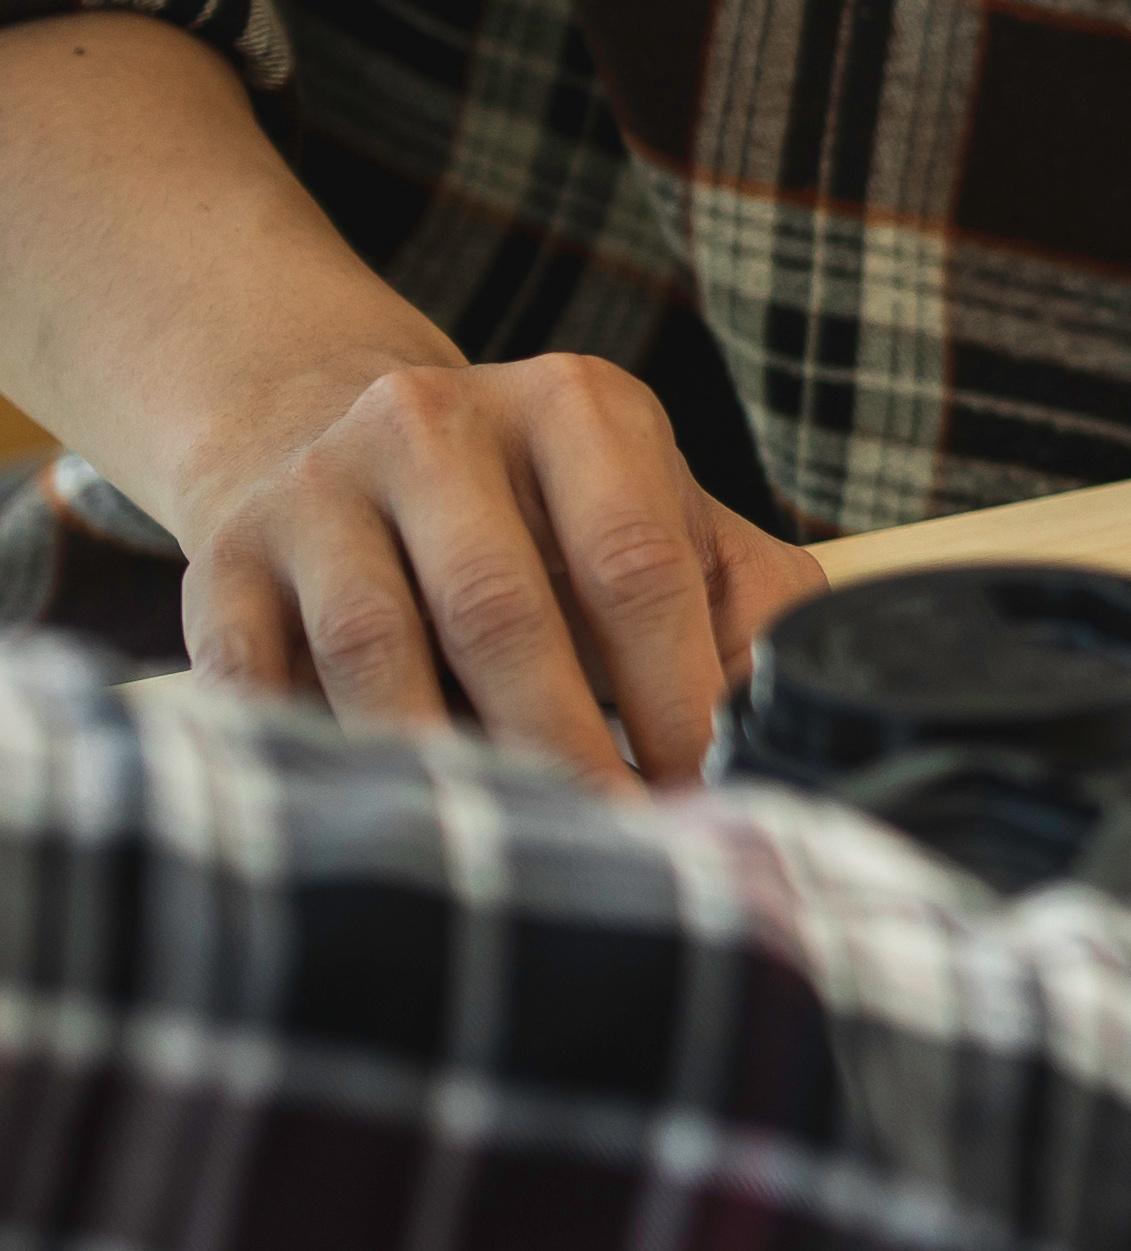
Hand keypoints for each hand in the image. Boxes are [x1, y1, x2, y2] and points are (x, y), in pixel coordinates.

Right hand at [167, 353, 823, 788]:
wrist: (330, 432)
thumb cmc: (539, 508)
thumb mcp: (656, 508)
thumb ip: (737, 592)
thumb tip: (787, 702)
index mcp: (574, 406)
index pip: (636, 562)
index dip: (673, 692)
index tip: (699, 789)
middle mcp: (434, 423)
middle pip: (502, 611)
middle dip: (565, 746)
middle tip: (613, 841)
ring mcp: (316, 485)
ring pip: (373, 648)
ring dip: (442, 762)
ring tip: (503, 843)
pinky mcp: (222, 555)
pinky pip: (257, 673)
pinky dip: (315, 748)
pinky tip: (374, 811)